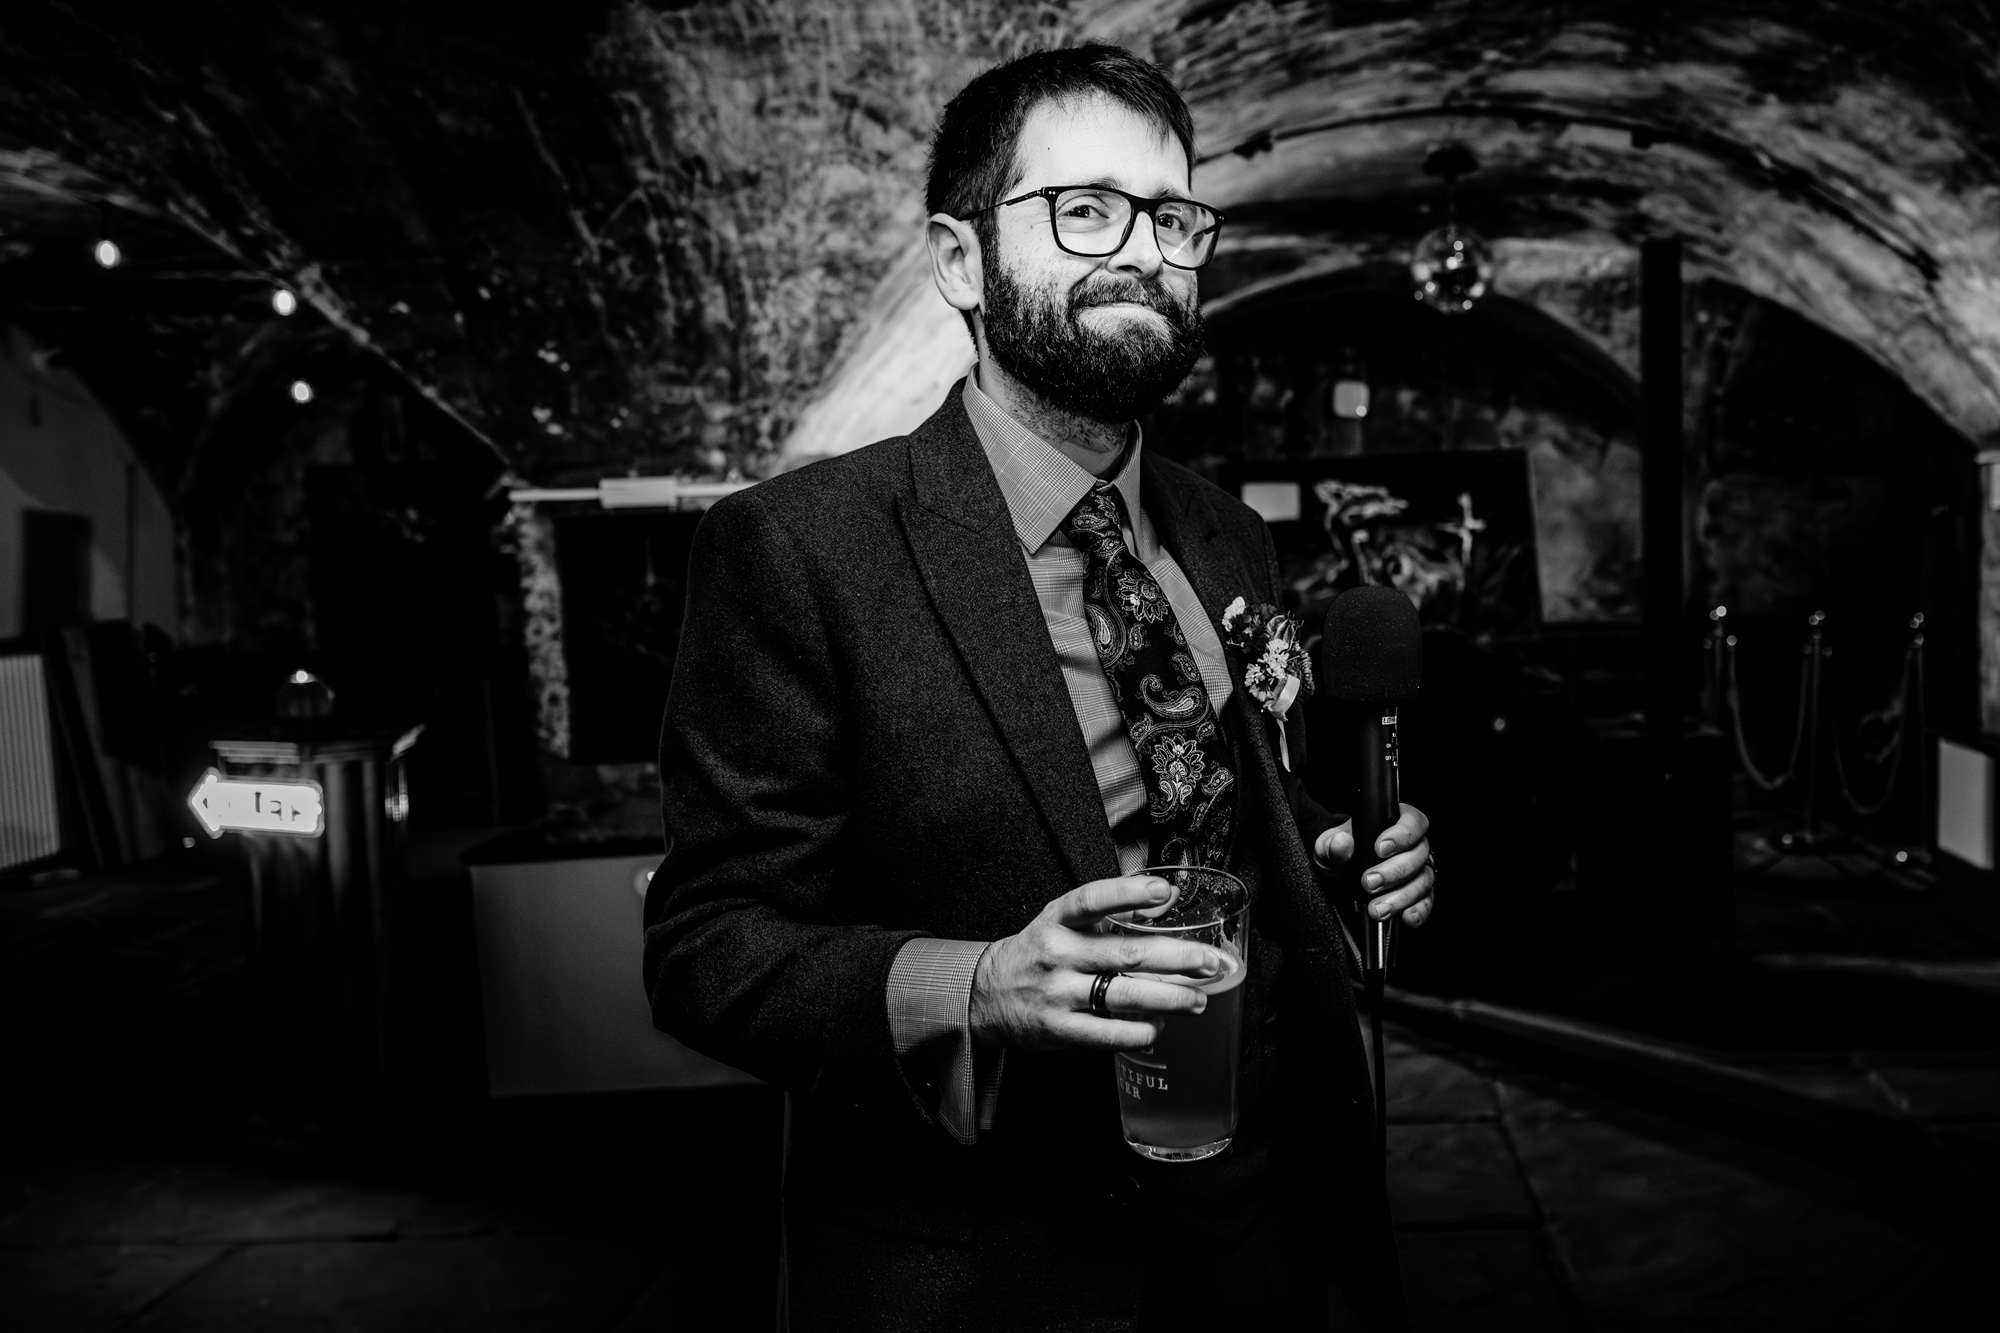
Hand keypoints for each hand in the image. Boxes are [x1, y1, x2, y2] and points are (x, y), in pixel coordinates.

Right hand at [970, 874, 1235, 1051]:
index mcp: (1058, 920)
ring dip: (1170, 998)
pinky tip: (1159, 1027)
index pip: (1092, 899)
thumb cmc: (1038, 954)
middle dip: (1177, 958)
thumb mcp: (1060, 923)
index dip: (1128, 893)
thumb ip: (1105, 915)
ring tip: (1198, 1000)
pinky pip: (1108, 1033)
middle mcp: (1058, 954)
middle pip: (1126, 953)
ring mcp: (1058, 993)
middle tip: (1210, 963)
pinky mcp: (1059, 1028)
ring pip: (1125, 995)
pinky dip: (1140, 1031)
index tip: (1163, 891)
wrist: (987, 994)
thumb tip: (1162, 902)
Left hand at [1314, 803, 1434, 927]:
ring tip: (1377, 907)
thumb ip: (1333, 844)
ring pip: (1423, 880)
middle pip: (1418, 855)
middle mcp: (1413, 846)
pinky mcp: (1419, 895)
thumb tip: (1342, 842)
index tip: (1379, 849)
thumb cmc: (1340, 855)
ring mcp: (1419, 871)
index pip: (1412, 822)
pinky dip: (1418, 911)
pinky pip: (1427, 902)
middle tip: (1370, 882)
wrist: (1340, 879)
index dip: (1401, 835)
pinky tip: (1406, 916)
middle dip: (1394, 871)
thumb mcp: (1328, 847)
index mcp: (1395, 823)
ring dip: (1402, 896)